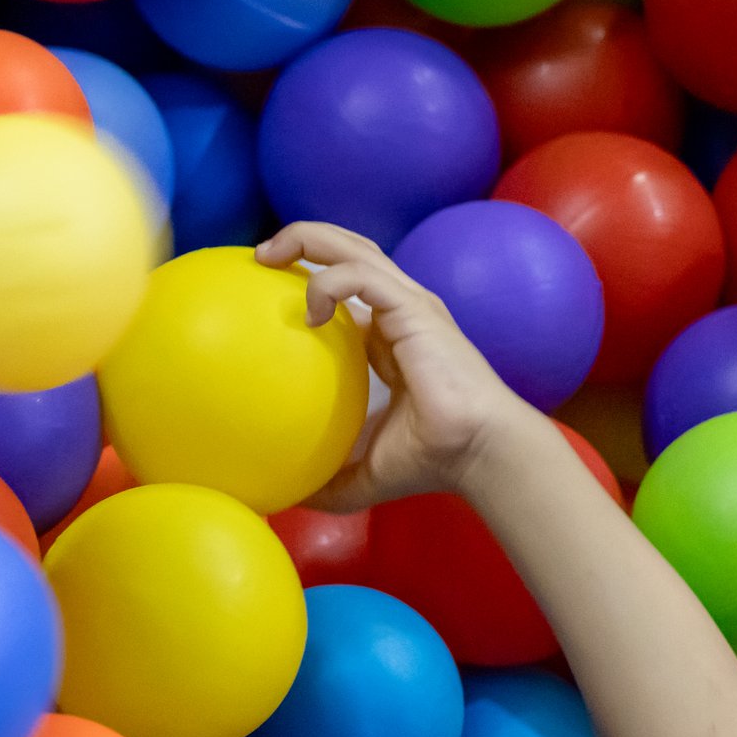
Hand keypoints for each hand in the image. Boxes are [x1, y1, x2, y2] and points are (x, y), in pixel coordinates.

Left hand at [255, 222, 538, 510]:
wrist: (476, 453)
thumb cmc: (429, 460)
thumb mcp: (362, 473)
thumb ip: (326, 477)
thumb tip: (283, 497)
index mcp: (388, 336)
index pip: (346, 288)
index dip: (307, 277)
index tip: (263, 291)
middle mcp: (399, 310)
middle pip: (348, 252)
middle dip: (303, 242)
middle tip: (259, 257)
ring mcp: (408, 304)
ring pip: (354, 249)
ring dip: (308, 239)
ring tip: (266, 253)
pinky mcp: (413, 307)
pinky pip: (362, 276)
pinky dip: (329, 282)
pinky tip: (308, 311)